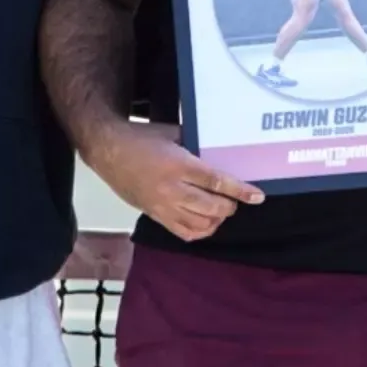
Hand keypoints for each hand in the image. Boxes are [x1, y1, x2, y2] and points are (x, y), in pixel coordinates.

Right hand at [88, 121, 261, 242]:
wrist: (108, 151)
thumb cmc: (141, 139)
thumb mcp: (172, 134)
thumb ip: (196, 144)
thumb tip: (218, 151)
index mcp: (179, 165)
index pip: (217, 182)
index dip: (240, 191)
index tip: (257, 196)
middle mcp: (172, 189)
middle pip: (212, 207)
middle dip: (230, 206)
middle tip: (235, 200)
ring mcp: (162, 206)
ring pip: (199, 224)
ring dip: (216, 219)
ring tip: (220, 210)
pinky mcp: (154, 215)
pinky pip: (182, 232)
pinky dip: (200, 230)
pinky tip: (205, 221)